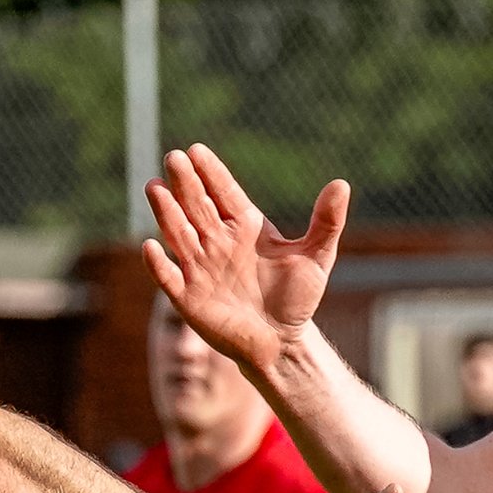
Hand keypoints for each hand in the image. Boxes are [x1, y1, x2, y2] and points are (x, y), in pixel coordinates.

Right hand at [140, 144, 347, 375]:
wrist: (282, 341)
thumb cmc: (297, 297)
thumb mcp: (317, 257)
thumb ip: (326, 221)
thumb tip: (341, 184)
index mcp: (245, 226)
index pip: (224, 192)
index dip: (211, 173)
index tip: (197, 151)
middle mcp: (218, 241)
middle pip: (196, 206)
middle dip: (184, 183)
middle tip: (174, 159)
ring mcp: (200, 268)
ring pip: (178, 234)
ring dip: (166, 212)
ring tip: (155, 188)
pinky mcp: (189, 298)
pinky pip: (169, 277)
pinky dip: (158, 264)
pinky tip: (151, 246)